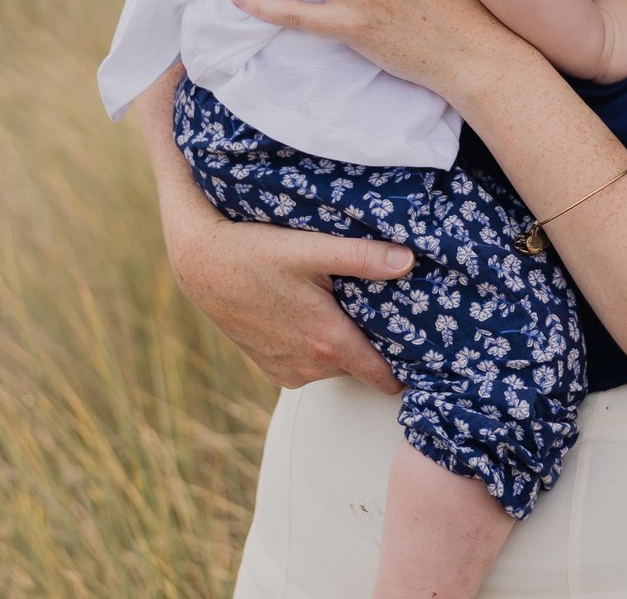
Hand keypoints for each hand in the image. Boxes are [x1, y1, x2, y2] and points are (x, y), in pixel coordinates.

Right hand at [162, 198, 410, 395]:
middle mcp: (309, 366)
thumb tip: (410, 261)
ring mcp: (288, 371)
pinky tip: (311, 316)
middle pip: (360, 365)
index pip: (382, 376)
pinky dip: (315, 347)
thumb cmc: (256, 252)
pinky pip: (309, 365)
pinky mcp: (271, 370)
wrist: (202, 265)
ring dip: (340, 344)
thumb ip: (363, 257)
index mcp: (327, 341)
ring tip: (343, 308)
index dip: (406, 368)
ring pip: (334, 364)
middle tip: (382, 311)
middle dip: (372, 344)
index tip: (424, 356)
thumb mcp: (312, 248)